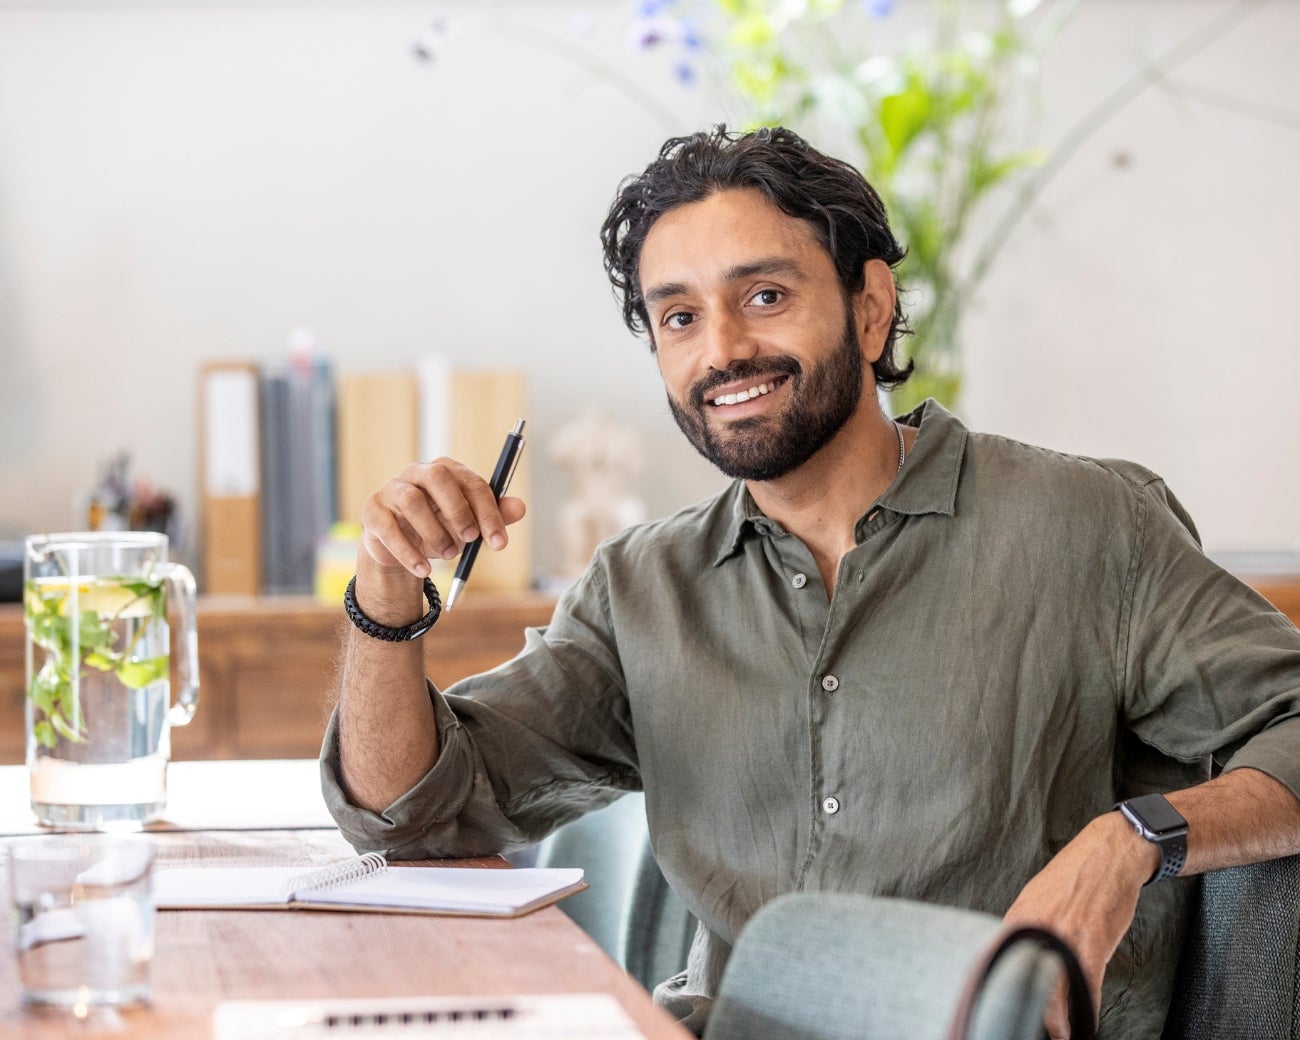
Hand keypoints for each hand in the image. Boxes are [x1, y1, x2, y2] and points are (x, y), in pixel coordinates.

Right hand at [358, 457, 526, 579]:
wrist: (401, 549)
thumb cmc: (440, 529)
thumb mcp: (469, 525)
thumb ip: (494, 516)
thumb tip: (520, 507)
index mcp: (447, 471)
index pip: (472, 482)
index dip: (488, 512)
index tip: (499, 543)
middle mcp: (418, 473)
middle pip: (438, 476)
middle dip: (458, 509)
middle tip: (470, 539)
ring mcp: (392, 489)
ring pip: (412, 501)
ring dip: (434, 532)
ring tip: (447, 556)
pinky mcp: (373, 510)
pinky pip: (388, 527)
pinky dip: (408, 552)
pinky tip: (424, 570)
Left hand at [1002, 813, 1155, 1038]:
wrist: (1110, 853)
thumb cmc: (1077, 876)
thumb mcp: (1038, 898)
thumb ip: (1027, 928)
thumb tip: (1018, 953)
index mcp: (1018, 918)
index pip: (1000, 965)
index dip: (1005, 992)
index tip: (1008, 1009)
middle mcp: (1035, 929)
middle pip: (1025, 983)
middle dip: (1031, 1010)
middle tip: (1032, 1024)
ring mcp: (1063, 938)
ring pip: (1055, 993)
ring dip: (1058, 1022)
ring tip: (1061, 1033)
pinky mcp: (1092, 945)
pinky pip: (1087, 989)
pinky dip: (1086, 1013)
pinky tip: (1086, 1025)